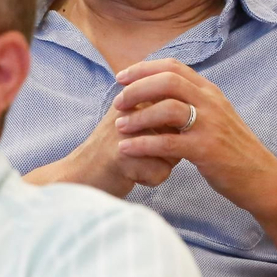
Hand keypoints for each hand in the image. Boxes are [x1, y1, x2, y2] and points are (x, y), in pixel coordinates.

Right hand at [37, 101, 180, 198]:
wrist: (82, 175)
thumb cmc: (114, 149)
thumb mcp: (133, 120)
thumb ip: (159, 108)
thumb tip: (194, 106)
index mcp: (135, 97)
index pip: (176, 108)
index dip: (171, 128)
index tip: (152, 136)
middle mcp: (131, 109)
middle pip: (178, 130)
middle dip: (170, 146)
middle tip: (146, 151)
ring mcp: (126, 131)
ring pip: (173, 152)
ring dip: (162, 163)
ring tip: (137, 163)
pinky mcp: (123, 155)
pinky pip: (162, 172)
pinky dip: (152, 178)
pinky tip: (133, 175)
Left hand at [113, 58, 276, 214]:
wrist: (262, 178)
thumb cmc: (233, 151)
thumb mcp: (216, 117)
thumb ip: (194, 103)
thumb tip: (163, 93)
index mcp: (210, 92)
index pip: (174, 66)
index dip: (144, 68)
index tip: (122, 77)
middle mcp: (211, 102)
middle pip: (168, 81)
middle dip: (137, 88)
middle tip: (117, 101)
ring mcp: (210, 125)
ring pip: (167, 108)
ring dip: (138, 116)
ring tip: (119, 126)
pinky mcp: (207, 150)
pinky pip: (168, 142)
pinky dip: (143, 144)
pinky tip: (126, 149)